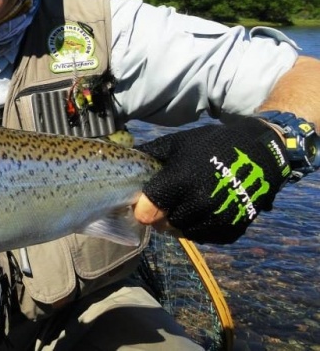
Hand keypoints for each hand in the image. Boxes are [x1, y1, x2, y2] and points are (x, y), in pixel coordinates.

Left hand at [134, 118, 290, 243]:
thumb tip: (121, 158)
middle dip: (159, 215)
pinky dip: (197, 227)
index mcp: (180, 181)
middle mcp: (198, 204)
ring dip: (177, 222)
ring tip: (182, 204)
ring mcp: (216, 220)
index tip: (142, 202)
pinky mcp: (230, 231)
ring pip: (182, 233)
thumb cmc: (211, 146)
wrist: (259, 156)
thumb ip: (148, 155)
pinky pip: (202, 237)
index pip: (147, 211)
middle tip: (163, 202)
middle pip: (163, 224)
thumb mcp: (175, 144)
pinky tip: (199, 211)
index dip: (141, 208)